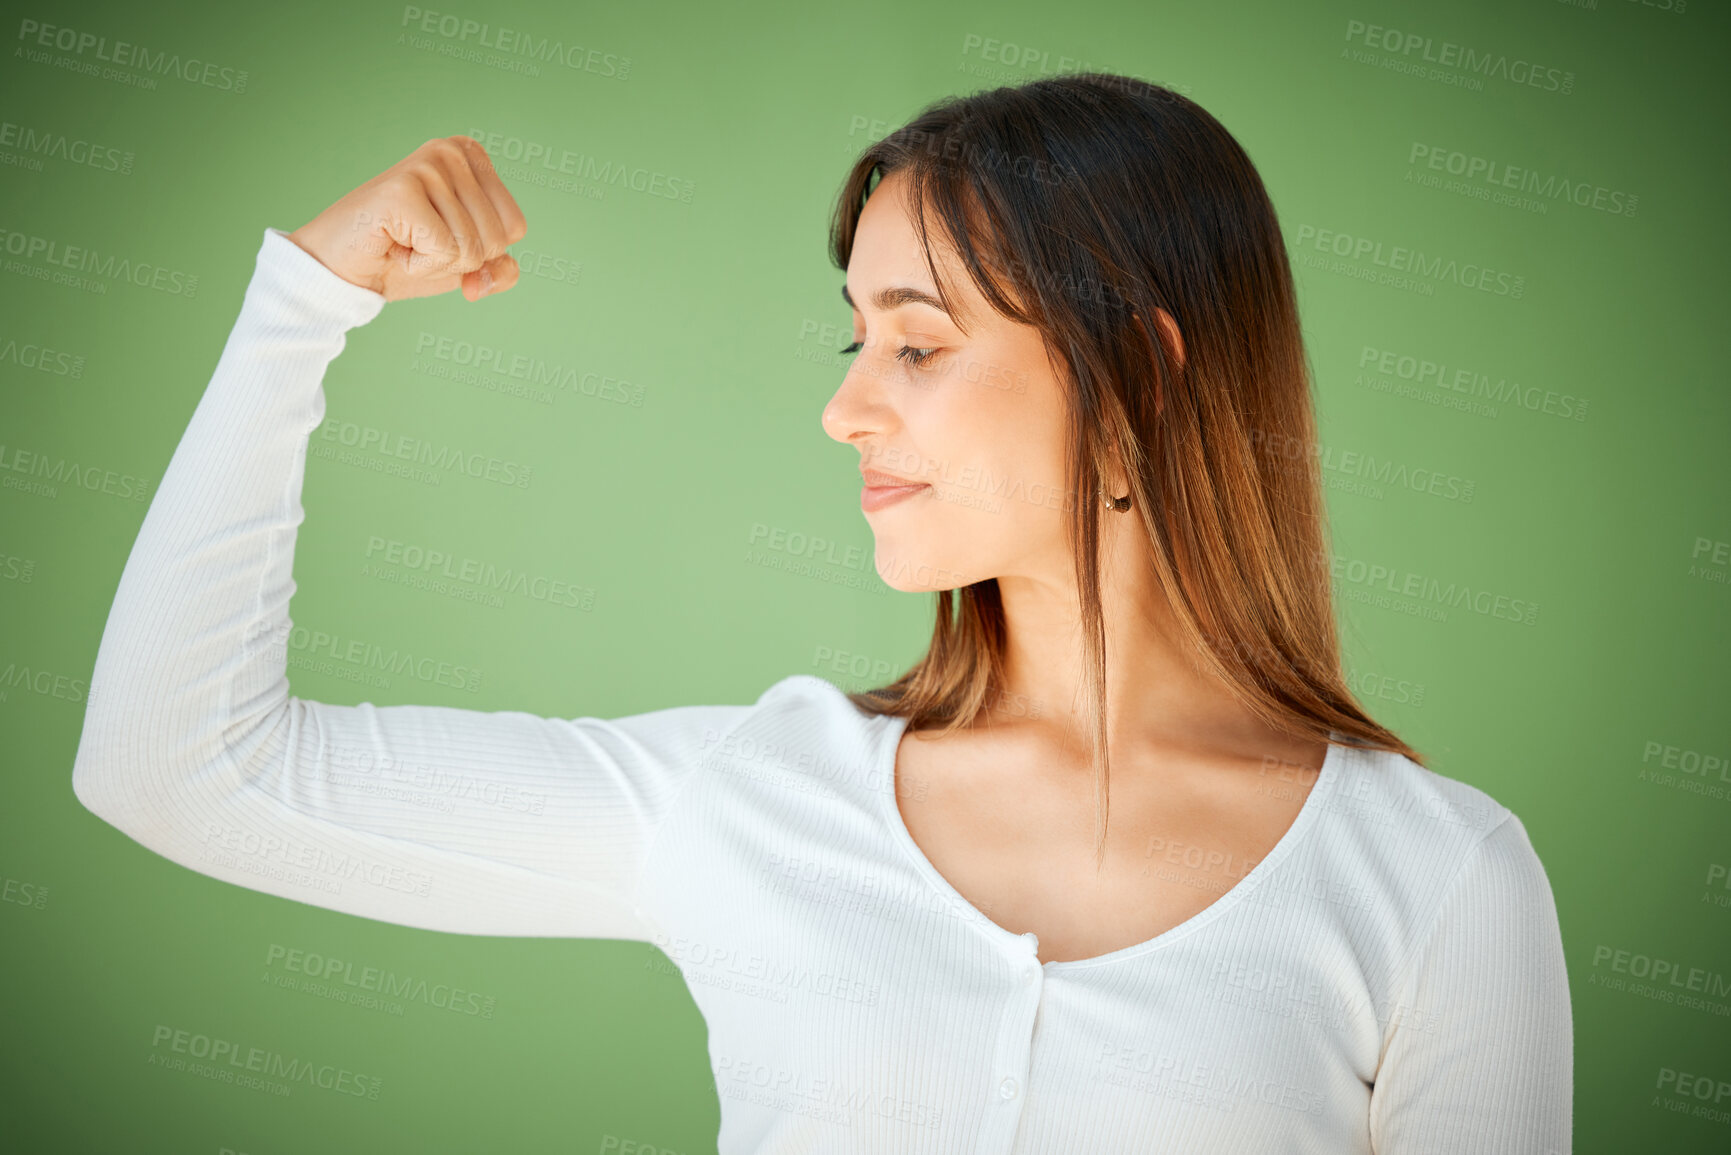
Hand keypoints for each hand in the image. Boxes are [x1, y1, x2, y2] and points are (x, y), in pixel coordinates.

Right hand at [287, 135, 527, 302]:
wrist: (342, 270)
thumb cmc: (403, 259)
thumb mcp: (463, 266)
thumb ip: (498, 270)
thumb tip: (495, 274)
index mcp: (472, 157)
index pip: (515, 228)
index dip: (480, 253)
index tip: (438, 237)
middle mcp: (451, 151)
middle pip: (497, 240)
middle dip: (458, 260)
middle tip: (416, 241)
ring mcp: (426, 166)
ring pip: (472, 250)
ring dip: (434, 264)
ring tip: (402, 241)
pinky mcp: (403, 190)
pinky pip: (446, 253)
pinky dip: (419, 267)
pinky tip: (392, 245)